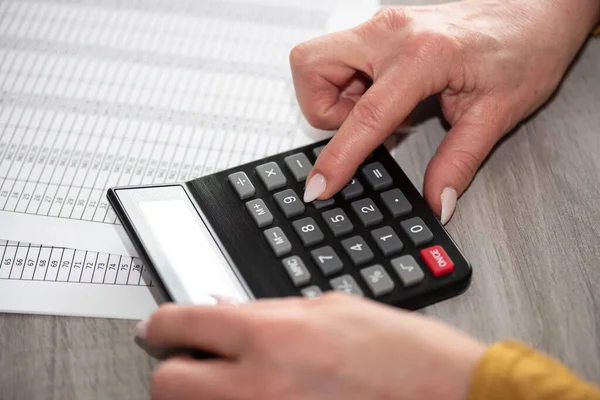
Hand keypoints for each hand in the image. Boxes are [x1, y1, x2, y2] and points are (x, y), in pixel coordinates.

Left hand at [140, 293, 485, 399]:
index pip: (179, 323)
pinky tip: (265, 397)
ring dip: (204, 395)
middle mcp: (257, 387)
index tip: (159, 327)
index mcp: (272, 335)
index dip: (161, 323)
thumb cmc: (406, 354)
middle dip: (176, 368)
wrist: (451, 398)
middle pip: (168, 384)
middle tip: (196, 360)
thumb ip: (269, 313)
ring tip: (236, 381)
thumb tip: (224, 314)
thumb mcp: (333, 309)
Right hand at [292, 0, 599, 222]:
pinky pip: (340, 58)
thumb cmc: (525, 48)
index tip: (320, 186)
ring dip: (336, 97)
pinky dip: (350, 85)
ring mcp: (383, 25)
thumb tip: (436, 199)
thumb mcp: (495, 115)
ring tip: (380, 111)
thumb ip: (459, 162)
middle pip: (311, 67)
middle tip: (359, 126)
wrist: (538, 11)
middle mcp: (391, 32)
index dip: (338, 159)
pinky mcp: (382, 28)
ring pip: (318, 61)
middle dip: (322, 108)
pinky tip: (385, 96)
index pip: (364, 116)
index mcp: (422, 56)